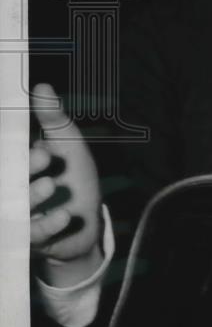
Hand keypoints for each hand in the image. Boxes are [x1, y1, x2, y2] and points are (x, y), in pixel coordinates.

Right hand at [30, 83, 103, 286]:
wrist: (87, 221)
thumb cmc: (74, 178)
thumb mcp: (69, 144)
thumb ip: (54, 120)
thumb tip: (40, 86)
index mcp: (15, 166)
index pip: (9, 153)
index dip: (13, 146)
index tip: (37, 144)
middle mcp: (11, 190)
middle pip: (10, 180)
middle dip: (25, 167)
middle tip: (44, 155)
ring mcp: (18, 216)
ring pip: (16, 209)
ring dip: (32, 197)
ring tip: (50, 184)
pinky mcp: (32, 240)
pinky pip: (34, 235)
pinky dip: (48, 226)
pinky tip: (64, 216)